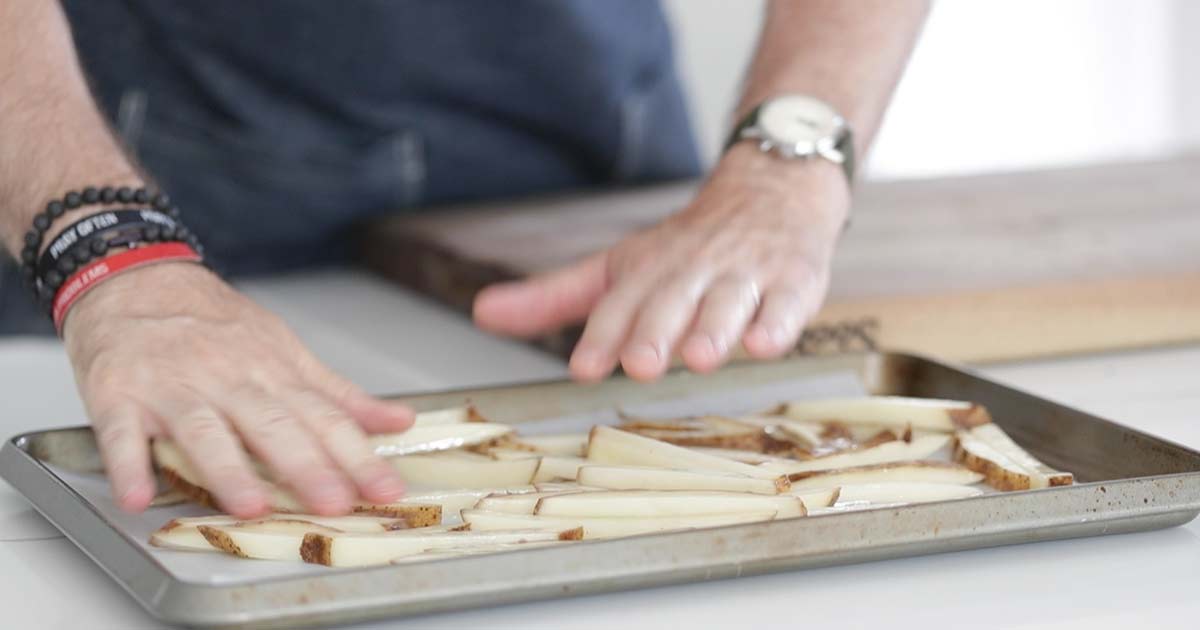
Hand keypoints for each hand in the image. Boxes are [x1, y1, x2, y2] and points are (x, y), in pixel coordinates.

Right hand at [63, 263, 413, 517]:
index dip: (358, 455)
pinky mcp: (119, 394)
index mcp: (274, 371)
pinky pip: (123, 434)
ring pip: (204, 431)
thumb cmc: (214, 325)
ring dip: (228, 469)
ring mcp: (174, 387)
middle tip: (334, 502)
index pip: (325, 418)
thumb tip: (397, 422)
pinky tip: (140, 496)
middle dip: (306, 465)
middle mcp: (229, 378)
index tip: (386, 488)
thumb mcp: (284, 351)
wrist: (135, 280)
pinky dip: (130, 465)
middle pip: (273, 425)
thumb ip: (338, 396)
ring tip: (250, 506)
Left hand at [474, 144, 849, 381]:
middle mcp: (692, 271)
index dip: (602, 336)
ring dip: (714, 328)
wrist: (771, 190)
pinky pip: (786, 302)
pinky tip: (765, 343)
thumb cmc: (685, 247)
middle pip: (672, 302)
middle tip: (641, 365)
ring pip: (728, 302)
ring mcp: (744, 275)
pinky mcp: (793, 280)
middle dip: (656, 332)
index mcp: (646, 271)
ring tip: (701, 356)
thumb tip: (481, 313)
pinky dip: (778, 323)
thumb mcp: (615, 267)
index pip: (619, 305)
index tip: (585, 367)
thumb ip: (552, 297)